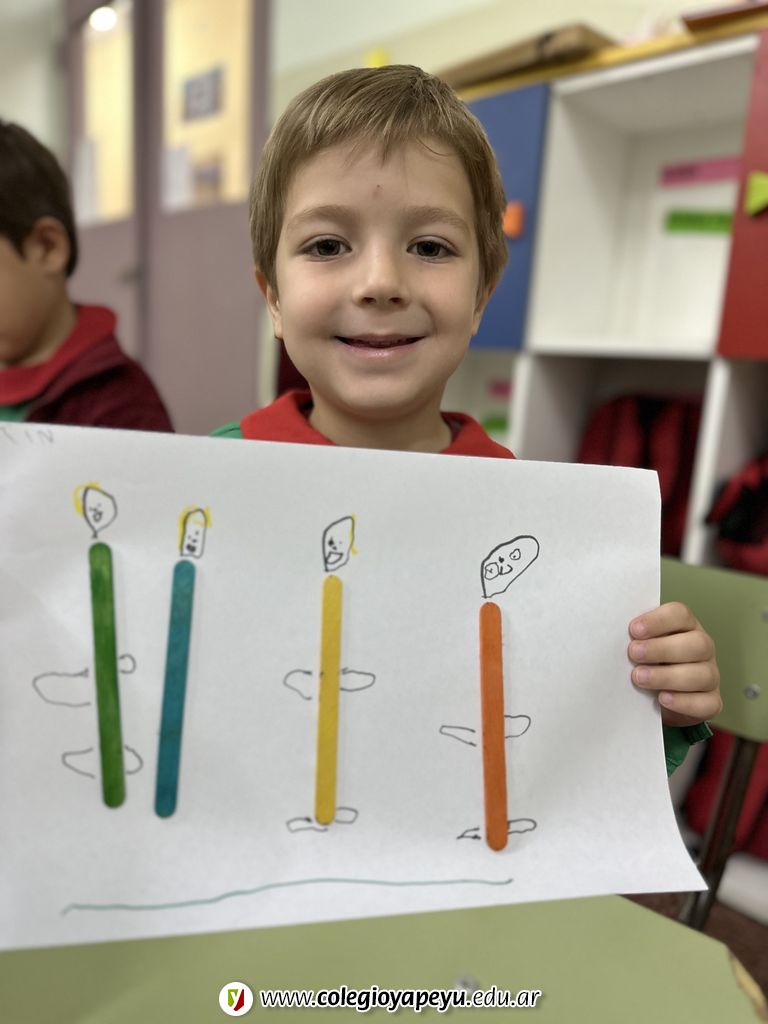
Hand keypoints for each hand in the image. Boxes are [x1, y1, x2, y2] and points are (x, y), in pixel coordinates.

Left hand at [628, 602, 721, 727]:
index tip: (634, 630)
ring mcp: (710, 675)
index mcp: (686, 627)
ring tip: (639, 678)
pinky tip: (662, 698)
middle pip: (697, 643)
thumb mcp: (640, 646)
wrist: (658, 699)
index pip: (680, 614)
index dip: (658, 620)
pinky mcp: (712, 702)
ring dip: (668, 676)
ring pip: (703, 674)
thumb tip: (612, 635)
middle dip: (663, 649)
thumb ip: (635, 639)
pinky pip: (706, 703)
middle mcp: (703, 648)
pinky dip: (684, 702)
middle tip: (633, 654)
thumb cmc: (647, 663)